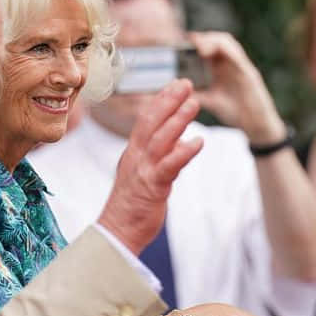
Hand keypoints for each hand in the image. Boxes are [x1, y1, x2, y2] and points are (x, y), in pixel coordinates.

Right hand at [98, 80, 203, 253]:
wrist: (117, 232)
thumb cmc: (131, 206)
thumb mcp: (142, 174)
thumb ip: (157, 157)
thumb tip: (177, 142)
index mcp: (133, 153)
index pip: (145, 120)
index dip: (161, 101)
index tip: (175, 85)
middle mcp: (136, 157)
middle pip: (151, 122)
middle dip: (168, 101)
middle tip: (185, 83)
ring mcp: (143, 171)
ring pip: (160, 139)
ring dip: (178, 119)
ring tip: (194, 103)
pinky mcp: (152, 187)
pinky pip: (169, 166)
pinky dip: (183, 152)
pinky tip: (198, 142)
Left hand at [187, 31, 285, 142]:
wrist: (256, 126)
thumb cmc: (235, 112)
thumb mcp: (210, 101)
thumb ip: (196, 94)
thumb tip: (173, 88)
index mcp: (220, 67)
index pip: (208, 46)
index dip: (194, 42)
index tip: (178, 43)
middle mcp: (230, 63)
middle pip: (216, 40)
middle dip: (200, 38)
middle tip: (185, 41)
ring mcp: (240, 66)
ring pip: (226, 42)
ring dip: (210, 40)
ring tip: (196, 44)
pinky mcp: (248, 73)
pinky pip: (236, 56)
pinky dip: (223, 50)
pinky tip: (209, 52)